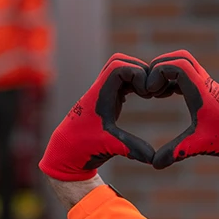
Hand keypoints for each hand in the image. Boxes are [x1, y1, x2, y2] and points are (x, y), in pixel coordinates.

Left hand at [39, 54, 154, 181]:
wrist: (65, 153)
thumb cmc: (82, 148)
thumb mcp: (108, 146)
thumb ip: (130, 148)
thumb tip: (153, 157)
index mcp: (99, 95)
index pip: (118, 67)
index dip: (137, 74)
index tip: (147, 93)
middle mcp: (99, 89)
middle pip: (119, 61)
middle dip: (139, 70)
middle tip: (150, 89)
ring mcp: (101, 93)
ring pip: (119, 68)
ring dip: (136, 75)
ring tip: (148, 93)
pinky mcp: (105, 99)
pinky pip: (120, 80)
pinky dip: (134, 83)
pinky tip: (143, 96)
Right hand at [145, 50, 218, 168]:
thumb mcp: (203, 145)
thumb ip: (177, 152)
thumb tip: (154, 165)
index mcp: (202, 91)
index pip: (177, 65)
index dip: (158, 73)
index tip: (149, 92)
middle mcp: (205, 83)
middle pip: (180, 57)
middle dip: (159, 67)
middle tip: (149, 88)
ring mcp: (208, 85)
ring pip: (185, 64)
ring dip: (167, 72)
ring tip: (155, 93)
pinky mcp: (210, 91)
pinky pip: (188, 74)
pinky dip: (173, 79)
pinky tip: (166, 95)